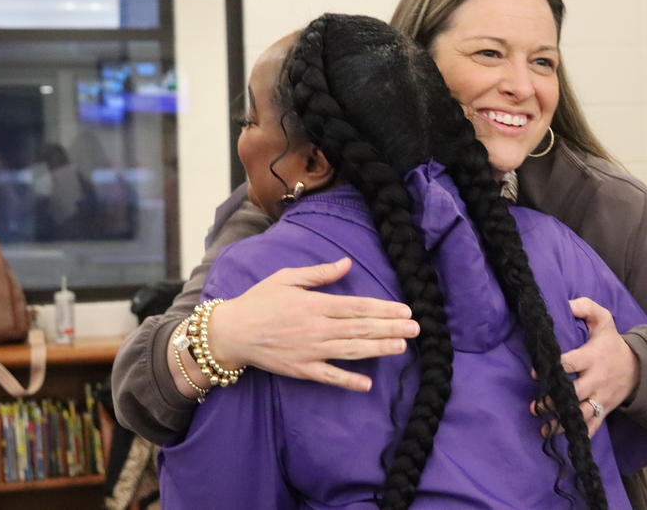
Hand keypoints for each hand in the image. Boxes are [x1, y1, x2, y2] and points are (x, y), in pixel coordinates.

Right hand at [206, 258, 419, 390]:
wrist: (231, 331)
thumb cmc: (260, 301)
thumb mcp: (287, 278)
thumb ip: (319, 273)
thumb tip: (346, 263)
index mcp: (315, 304)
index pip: (357, 307)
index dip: (383, 309)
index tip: (405, 310)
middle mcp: (317, 328)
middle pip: (360, 328)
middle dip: (390, 328)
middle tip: (416, 328)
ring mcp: (310, 351)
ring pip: (350, 351)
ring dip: (378, 349)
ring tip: (401, 346)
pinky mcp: (301, 370)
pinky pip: (328, 377)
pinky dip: (347, 381)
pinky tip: (367, 384)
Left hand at [531, 297, 640, 437]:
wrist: (639, 368)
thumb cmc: (612, 342)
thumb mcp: (603, 319)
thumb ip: (585, 307)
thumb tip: (565, 304)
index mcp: (592, 357)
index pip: (570, 364)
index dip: (553, 368)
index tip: (536, 373)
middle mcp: (595, 379)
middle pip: (573, 393)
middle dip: (553, 400)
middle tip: (535, 405)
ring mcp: (600, 397)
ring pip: (580, 413)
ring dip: (561, 422)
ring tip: (543, 426)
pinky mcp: (603, 410)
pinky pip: (592, 426)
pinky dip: (579, 435)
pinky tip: (564, 443)